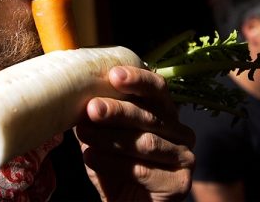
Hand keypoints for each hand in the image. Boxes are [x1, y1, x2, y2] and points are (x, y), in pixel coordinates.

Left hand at [74, 66, 194, 201]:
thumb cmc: (115, 168)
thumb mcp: (103, 137)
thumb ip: (98, 116)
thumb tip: (75, 90)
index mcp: (166, 114)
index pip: (157, 89)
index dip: (138, 80)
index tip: (113, 74)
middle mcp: (181, 132)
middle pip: (149, 116)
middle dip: (117, 110)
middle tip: (92, 108)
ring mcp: (185, 158)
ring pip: (146, 143)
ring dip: (111, 137)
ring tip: (84, 133)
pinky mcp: (180, 184)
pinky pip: (144, 171)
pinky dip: (113, 163)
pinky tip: (91, 157)